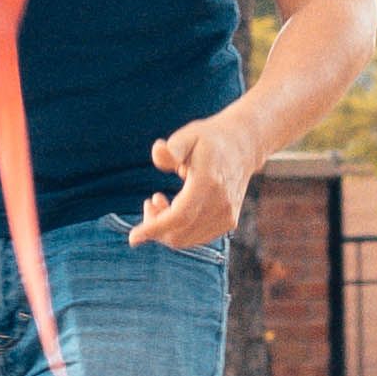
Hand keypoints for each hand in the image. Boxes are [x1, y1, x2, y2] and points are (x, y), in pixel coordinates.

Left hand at [136, 106, 264, 249]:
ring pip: (186, 239)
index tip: (133, 237)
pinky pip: (196, 238)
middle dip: (155, 226)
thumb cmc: (210, 139)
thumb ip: (172, 147)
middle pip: (179, 233)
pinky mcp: (228, 222)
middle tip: (150, 202)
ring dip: (166, 228)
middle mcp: (221, 204)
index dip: (155, 228)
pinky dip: (180, 231)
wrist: (243, 146)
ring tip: (159, 202)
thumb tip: (159, 152)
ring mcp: (227, 216)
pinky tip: (174, 209)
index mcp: (209, 182)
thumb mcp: (189, 135)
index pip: (180, 216)